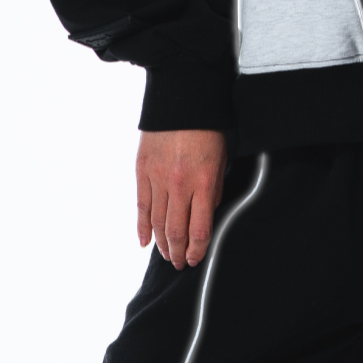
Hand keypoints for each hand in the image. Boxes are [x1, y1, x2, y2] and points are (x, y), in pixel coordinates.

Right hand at [136, 129, 227, 268]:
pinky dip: (143, 227)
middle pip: (176, 231)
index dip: (198, 250)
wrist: (182, 99)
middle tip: (181, 264)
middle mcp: (179, 184)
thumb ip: (212, 192)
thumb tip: (205, 217)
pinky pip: (142, 206)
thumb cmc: (208, 129)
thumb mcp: (221, 162)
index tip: (197, 259)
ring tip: (167, 255)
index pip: (200, 229)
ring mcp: (158, 178)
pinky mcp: (142, 171)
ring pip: (157, 222)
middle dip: (179, 252)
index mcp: (203, 182)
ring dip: (162, 244)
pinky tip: (145, 241)